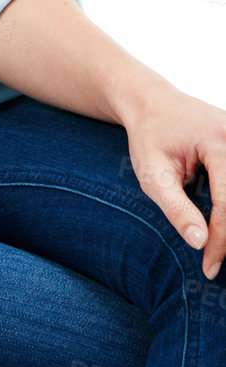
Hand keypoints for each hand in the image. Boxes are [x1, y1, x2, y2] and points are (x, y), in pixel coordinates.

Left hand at [119, 80, 225, 278]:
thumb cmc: (148, 135)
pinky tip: (220, 226)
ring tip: (217, 247)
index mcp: (216, 142)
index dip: (221, 239)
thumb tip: (200, 243)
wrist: (150, 101)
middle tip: (214, 261)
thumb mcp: (153, 174)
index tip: (209, 266)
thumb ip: (176, 208)